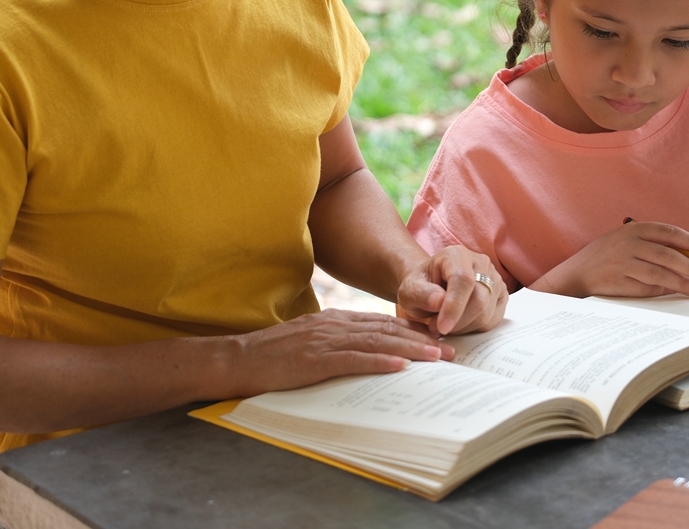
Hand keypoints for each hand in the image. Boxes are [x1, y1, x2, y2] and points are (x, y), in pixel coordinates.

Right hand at [231, 309, 451, 395]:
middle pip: (387, 329)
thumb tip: (369, 352)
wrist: (237, 359)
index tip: (438, 341)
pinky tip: (399, 367)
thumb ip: (338, 343)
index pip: (382, 324)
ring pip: (377, 341)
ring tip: (436, 358)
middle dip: (422, 340)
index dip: (413, 331)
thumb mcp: (311, 341)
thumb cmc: (273, 356)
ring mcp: (324, 341)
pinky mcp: (314, 359)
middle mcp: (335, 326)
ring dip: (410, 349)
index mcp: (335, 321)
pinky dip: (378, 361)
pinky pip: (352, 359)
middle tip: (451, 352)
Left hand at [396, 246, 507, 335]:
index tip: (442, 327)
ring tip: (444, 323)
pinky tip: (459, 323)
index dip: (454, 306)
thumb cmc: (421, 288)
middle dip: (457, 321)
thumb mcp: (409, 290)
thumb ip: (420, 294)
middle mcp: (480, 263)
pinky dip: (475, 328)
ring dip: (464, 327)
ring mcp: (495, 279)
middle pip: (479, 299)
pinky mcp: (501, 295)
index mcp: (456, 255)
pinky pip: (493, 320)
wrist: (432, 288)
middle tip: (435, 328)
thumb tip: (439, 301)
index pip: (463, 280)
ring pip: (487, 313)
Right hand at [529, 221, 688, 297]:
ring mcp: (622, 264)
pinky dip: (664, 291)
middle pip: (667, 255)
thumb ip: (654, 239)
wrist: (576, 273)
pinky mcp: (619, 283)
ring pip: (659, 274)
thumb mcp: (627, 238)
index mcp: (633, 229)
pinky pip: (647, 288)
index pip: (668, 232)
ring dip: (681, 282)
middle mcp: (628, 245)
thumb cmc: (606, 255)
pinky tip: (675, 293)